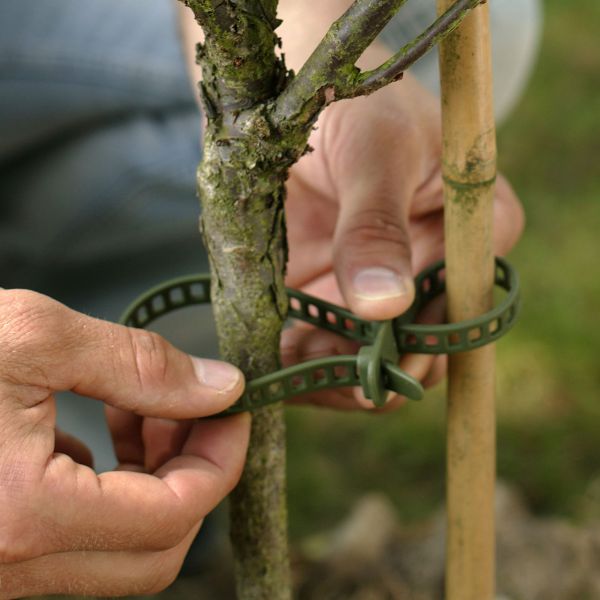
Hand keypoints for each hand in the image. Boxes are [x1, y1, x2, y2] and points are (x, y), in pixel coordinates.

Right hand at [0, 289, 247, 597]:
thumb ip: (137, 364)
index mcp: (22, 518)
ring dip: (155, 480)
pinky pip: (80, 541)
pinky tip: (95, 431)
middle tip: (190, 407)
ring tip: (143, 410)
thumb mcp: (30, 337)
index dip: (222, 454)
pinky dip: (111, 490)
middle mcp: (8, 569)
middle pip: (159, 548)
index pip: (176, 512)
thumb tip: (221, 386)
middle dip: (193, 472)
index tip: (233, 406)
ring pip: (123, 551)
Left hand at [281, 74, 523, 409]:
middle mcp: (432, 274)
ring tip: (287, 367)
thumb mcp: (373, 150)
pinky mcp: (331, 300)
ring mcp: (379, 294)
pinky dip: (299, 367)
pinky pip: (321, 353)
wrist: (296, 100)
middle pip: (418, 352)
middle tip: (317, 369)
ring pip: (368, 365)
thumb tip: (387, 304)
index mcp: (471, 236)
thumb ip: (377, 226)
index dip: (419, 343)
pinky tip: (272, 363)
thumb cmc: (353, 103)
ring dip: (330, 376)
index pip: (461, 313)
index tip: (369, 355)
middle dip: (371, 369)